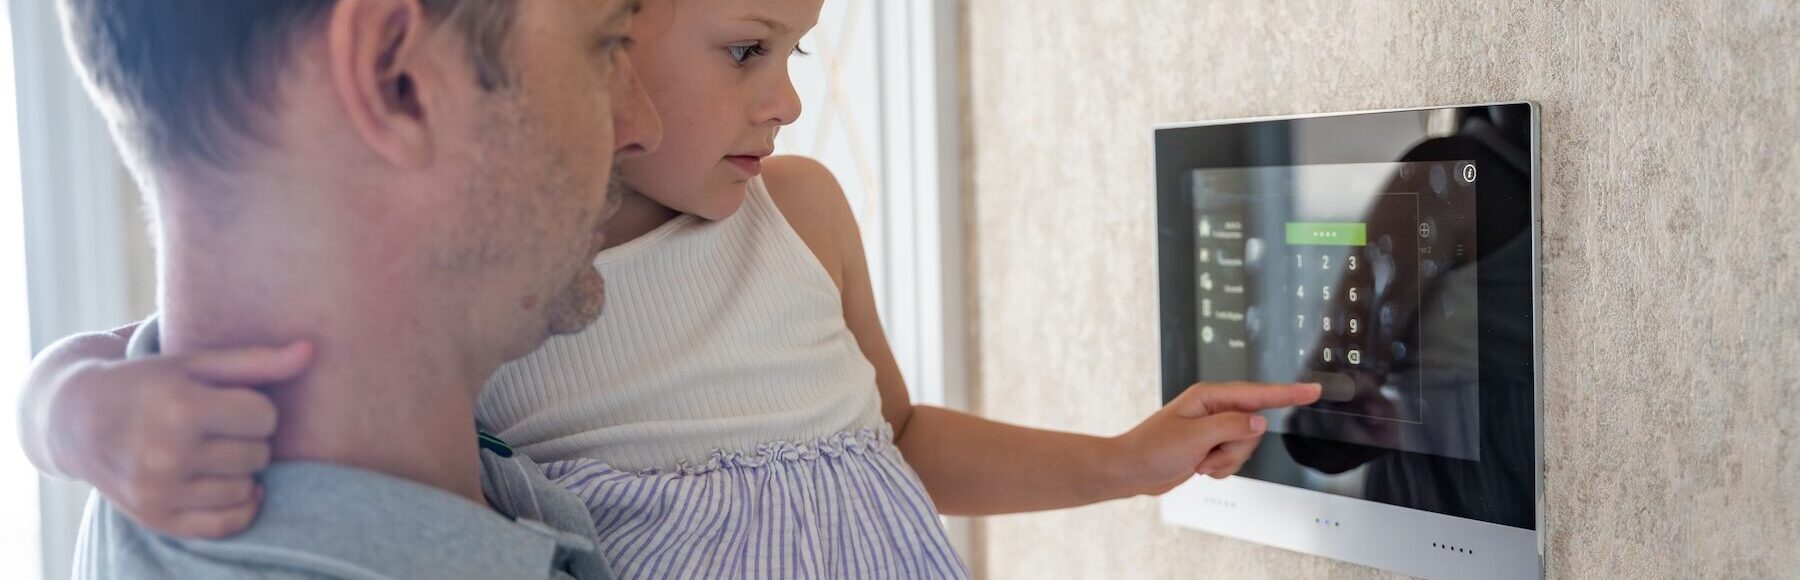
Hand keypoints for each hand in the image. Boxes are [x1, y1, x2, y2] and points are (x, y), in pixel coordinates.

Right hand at [47, 341, 313, 537]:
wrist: (78, 420)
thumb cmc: (150, 384)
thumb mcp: (197, 363)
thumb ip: (257, 360)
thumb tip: (312, 351)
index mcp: (179, 406)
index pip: (265, 416)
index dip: (254, 407)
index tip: (230, 401)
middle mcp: (166, 452)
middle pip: (258, 453)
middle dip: (247, 438)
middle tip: (216, 427)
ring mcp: (159, 490)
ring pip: (247, 488)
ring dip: (241, 471)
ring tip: (211, 450)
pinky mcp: (156, 518)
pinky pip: (225, 524)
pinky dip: (238, 507)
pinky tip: (227, 484)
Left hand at [1107, 382, 1321, 496]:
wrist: (1131, 470)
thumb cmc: (1152, 449)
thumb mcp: (1194, 437)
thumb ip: (1231, 427)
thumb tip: (1260, 421)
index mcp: (1209, 397)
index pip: (1258, 394)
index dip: (1288, 393)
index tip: (1312, 390)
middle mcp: (1214, 409)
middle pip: (1253, 427)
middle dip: (1235, 448)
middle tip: (1207, 453)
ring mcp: (1214, 429)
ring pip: (1246, 446)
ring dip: (1226, 461)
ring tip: (1199, 461)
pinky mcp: (1212, 446)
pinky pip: (1234, 459)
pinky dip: (1220, 469)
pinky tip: (1199, 467)